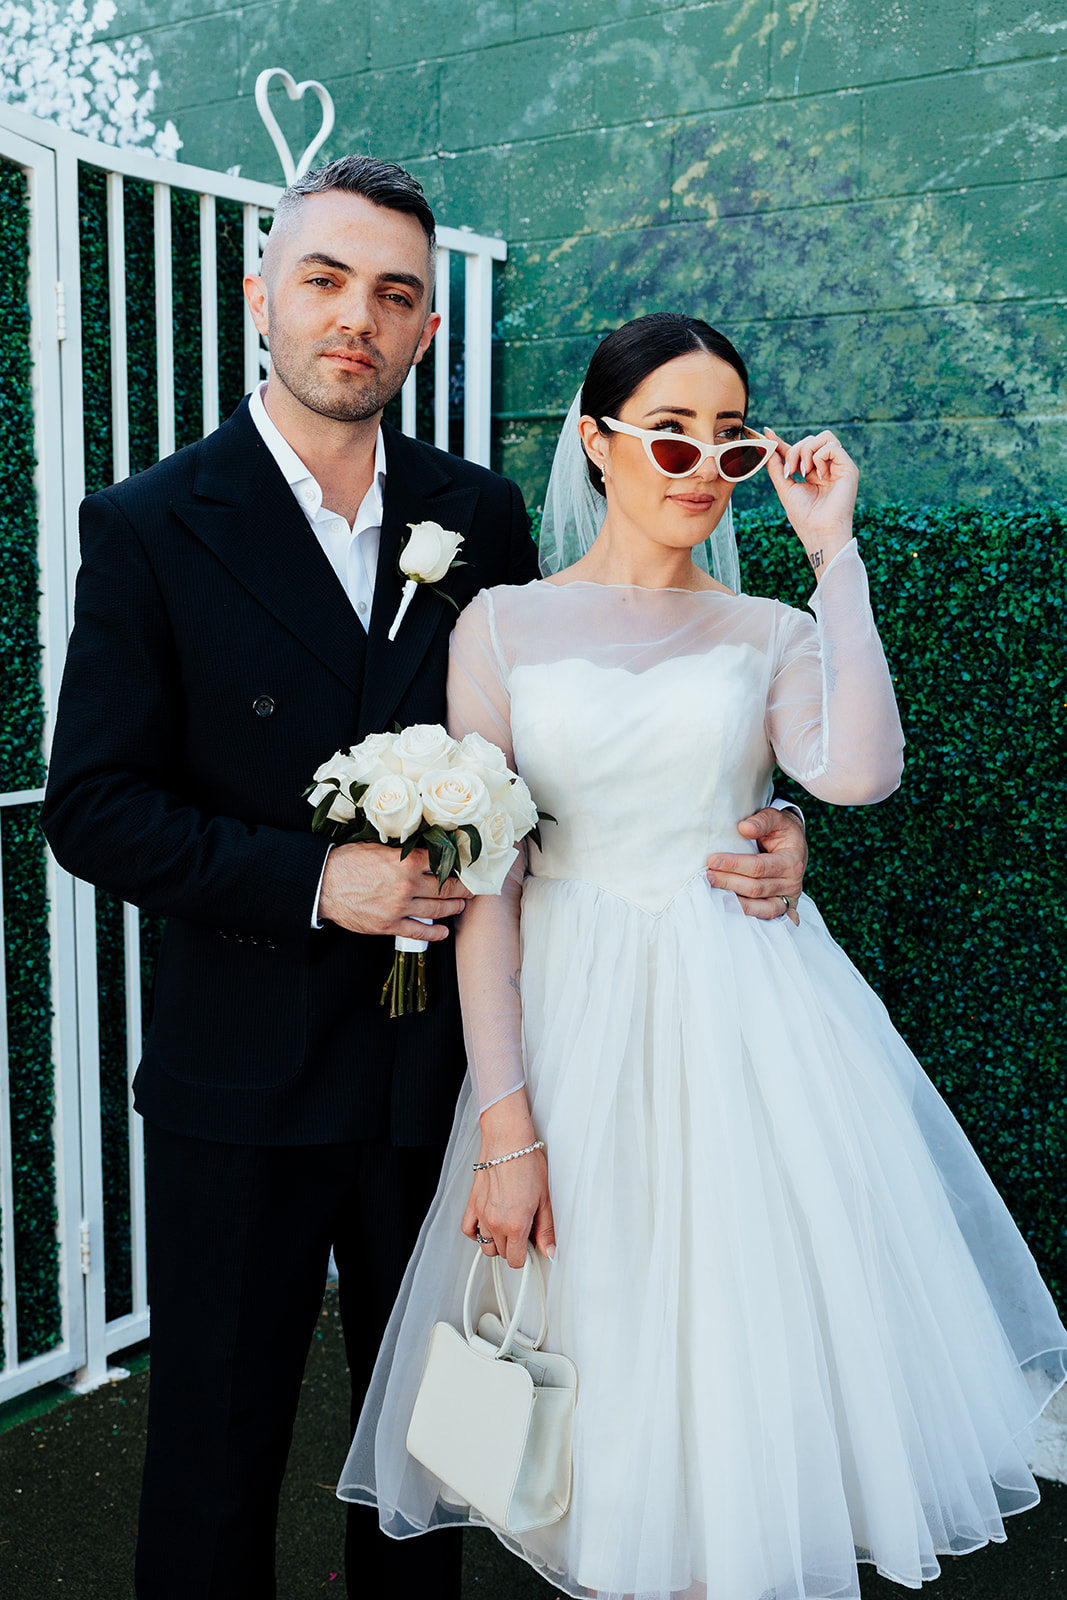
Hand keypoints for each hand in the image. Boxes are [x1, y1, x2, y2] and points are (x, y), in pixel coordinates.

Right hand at [318, 842, 470, 939]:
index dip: (457, 865)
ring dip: (453, 907)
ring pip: (438, 909)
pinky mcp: (389, 925)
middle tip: (473, 887)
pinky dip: (435, 933)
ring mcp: (399, 907)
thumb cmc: (347, 862)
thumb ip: (403, 852)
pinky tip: (443, 931)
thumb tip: (423, 852)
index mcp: (405, 861)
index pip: (442, 862)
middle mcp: (406, 884)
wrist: (323, 884)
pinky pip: (419, 931)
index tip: (467, 867)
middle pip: (446, 887)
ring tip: (461, 904)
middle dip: (463, 887)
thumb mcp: (378, 848)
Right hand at [462, 1092, 554, 1267]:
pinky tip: (488, 1225)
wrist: (508, 1141)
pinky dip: (476, 1232)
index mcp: (516, 1224)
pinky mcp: (472, 1204)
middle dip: (513, 1247)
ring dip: (497, 1241)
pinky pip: (468, 1230)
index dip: (525, 1256)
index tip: (530, 1247)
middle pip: (502, 1253)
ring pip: (486, 1245)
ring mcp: (482, 1214)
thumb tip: (549, 1250)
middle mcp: (496, 1223)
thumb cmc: (526, 1163)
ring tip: (508, 1226)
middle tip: (523, 1229)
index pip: (516, 1261)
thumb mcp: (545, 1199)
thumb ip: (546, 1229)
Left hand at [706, 807, 807, 925]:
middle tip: (708, 877)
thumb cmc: (781, 831)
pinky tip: (738, 919)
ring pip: (762, 908)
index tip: (713, 861)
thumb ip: (762, 820)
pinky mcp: (785, 907)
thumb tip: (744, 828)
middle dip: (730, 883)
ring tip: (716, 898)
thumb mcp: (776, 818)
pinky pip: (769, 918)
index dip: (735, 865)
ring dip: (738, 905)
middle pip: (756, 888)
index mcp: (791, 861)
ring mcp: (789, 898)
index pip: (759, 867)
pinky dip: (755, 920)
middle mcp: (792, 883)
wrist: (795, 844)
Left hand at [763, 427, 857, 579]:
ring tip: (804, 472)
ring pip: (823, 437)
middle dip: (793, 451)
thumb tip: (767, 444)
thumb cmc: (804, 516)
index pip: (798, 450)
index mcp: (814, 472)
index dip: (782, 442)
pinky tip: (819, 476)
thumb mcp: (785, 487)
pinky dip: (820, 457)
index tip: (767, 432)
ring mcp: (839, 466)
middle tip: (790, 472)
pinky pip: (832, 446)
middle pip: (809, 440)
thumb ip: (776, 466)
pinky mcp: (849, 468)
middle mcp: (828, 467)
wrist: (819, 532)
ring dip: (806, 451)